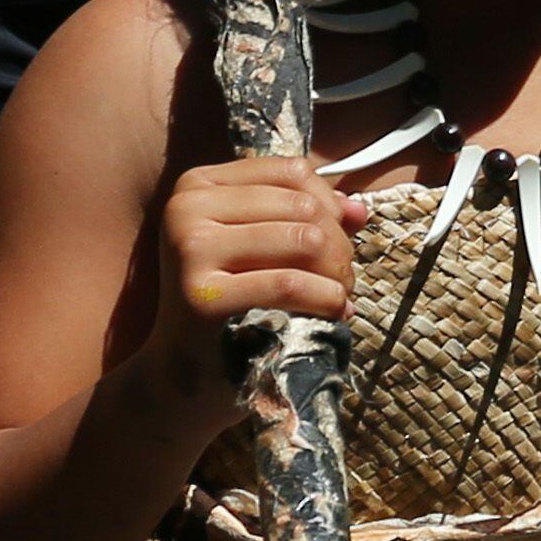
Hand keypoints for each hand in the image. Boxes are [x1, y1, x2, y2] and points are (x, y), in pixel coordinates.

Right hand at [144, 154, 368, 381]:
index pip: (290, 172)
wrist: (182, 369)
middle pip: (302, 206)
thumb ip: (307, 217)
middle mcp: (187, 209)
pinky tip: (334, 312)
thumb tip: (357, 208)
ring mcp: (190, 250)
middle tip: (343, 277)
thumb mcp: (259, 245)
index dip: (329, 204)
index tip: (340, 236)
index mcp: (198, 184)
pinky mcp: (202, 297)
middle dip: (337, 244)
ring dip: (336, 272)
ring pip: (303, 240)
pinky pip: (289, 284)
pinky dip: (325, 298)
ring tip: (339, 295)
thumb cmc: (230, 300)